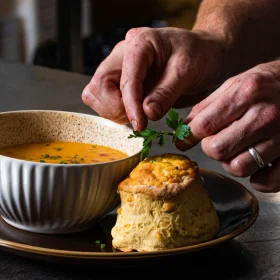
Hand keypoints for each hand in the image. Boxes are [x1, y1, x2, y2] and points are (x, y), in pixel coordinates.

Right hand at [82, 27, 227, 131]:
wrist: (209, 56)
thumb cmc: (201, 55)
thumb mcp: (187, 71)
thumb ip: (165, 93)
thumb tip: (147, 113)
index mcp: (139, 44)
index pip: (124, 78)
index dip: (130, 105)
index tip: (140, 125)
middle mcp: (124, 55)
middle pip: (99, 86)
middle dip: (115, 107)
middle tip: (138, 119)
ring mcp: (123, 70)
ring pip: (97, 95)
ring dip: (114, 111)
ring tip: (139, 116)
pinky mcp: (125, 84)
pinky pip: (107, 101)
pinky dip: (117, 112)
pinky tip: (137, 114)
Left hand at [175, 60, 279, 192]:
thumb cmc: (266, 85)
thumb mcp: (235, 84)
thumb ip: (207, 106)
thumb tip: (185, 128)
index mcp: (245, 94)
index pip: (204, 125)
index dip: (189, 136)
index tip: (184, 140)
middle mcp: (264, 116)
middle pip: (218, 150)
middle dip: (210, 148)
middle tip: (216, 140)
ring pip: (238, 168)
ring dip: (230, 162)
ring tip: (237, 149)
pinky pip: (266, 182)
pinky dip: (257, 178)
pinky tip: (256, 164)